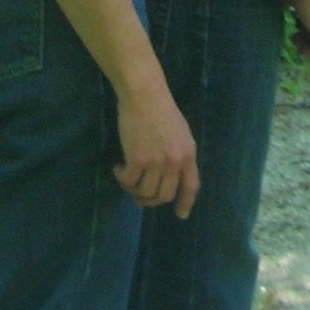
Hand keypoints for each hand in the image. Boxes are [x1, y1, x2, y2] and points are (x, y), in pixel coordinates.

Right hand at [115, 83, 200, 217]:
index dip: (186, 203)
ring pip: (145, 192)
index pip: (191, 186)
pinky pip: (128, 181)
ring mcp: (157, 163)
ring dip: (134, 190)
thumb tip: (172, 174)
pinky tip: (118, 168)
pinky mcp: (138, 160)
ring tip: (127, 177)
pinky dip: (122, 179)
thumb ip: (179, 154)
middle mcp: (175, 162)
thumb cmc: (161, 109)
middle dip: (151, 201)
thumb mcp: (180, 132)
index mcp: (188, 154)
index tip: (181, 215)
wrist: (144, 94)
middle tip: (140, 196)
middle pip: (165, 195)